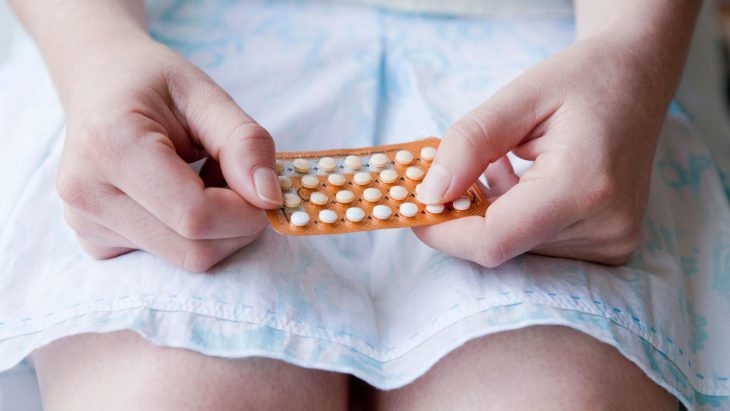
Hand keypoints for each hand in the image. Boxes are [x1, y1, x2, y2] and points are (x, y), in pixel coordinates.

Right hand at [57, 38, 281, 270]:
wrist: (99, 86)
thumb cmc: (152, 84)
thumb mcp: (206, 94)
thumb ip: (244, 142)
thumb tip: (269, 198)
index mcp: (109, 147)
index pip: (195, 216)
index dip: (246, 212)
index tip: (264, 188)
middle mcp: (85, 194)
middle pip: (195, 249)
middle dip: (237, 224)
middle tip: (240, 181)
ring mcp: (86, 225)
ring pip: (187, 259)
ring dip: (218, 229)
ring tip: (206, 181)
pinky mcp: (96, 243)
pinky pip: (169, 258)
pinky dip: (193, 235)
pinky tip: (181, 198)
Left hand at [414, 32, 674, 266]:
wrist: (638, 80)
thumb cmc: (582, 79)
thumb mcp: (518, 96)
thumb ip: (468, 145)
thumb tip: (428, 195)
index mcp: (583, 185)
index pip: (494, 239)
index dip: (443, 231)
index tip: (411, 209)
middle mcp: (604, 226)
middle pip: (502, 246)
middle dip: (465, 216)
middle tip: (454, 173)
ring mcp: (611, 242)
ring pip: (517, 248)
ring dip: (491, 214)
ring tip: (505, 165)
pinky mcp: (610, 246)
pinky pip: (538, 244)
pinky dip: (515, 218)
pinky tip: (522, 179)